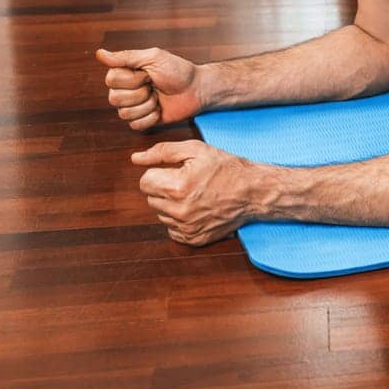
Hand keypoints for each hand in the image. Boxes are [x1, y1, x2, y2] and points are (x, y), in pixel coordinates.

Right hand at [97, 47, 205, 130]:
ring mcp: (133, 107)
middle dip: (140, 93)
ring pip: (124, 114)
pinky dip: (151, 118)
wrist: (197, 89)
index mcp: (125, 73)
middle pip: (114, 99)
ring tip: (158, 97)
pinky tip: (160, 109)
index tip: (148, 73)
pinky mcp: (142, 121)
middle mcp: (125, 90)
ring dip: (147, 105)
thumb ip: (126, 57)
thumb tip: (99, 53)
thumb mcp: (154, 57)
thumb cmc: (178, 71)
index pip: (111, 80)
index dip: (131, 79)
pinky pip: (135, 126)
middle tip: (155, 86)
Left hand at [133, 140, 260, 245]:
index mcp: (176, 187)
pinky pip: (172, 229)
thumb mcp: (196, 150)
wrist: (253, 191)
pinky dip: (180, 220)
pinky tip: (197, 209)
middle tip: (188, 182)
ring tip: (195, 195)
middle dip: (164, 188)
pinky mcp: (192, 239)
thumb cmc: (226, 167)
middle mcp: (179, 211)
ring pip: (161, 214)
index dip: (159, 173)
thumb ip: (162, 152)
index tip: (176, 171)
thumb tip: (135, 158)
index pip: (144, 182)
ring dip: (172, 204)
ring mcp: (186, 227)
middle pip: (151, 198)